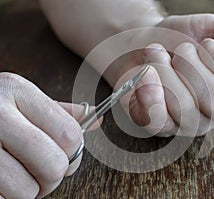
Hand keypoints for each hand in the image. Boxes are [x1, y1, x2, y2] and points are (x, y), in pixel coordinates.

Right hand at [0, 73, 101, 197]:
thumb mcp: (22, 98)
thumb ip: (59, 112)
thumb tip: (95, 118)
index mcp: (17, 91)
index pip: (69, 134)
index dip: (74, 152)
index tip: (66, 156)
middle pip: (52, 164)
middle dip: (54, 176)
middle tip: (44, 173)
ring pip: (26, 190)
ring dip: (29, 191)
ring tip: (19, 177)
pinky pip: (3, 198)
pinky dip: (8, 196)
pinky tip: (2, 180)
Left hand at [112, 14, 213, 136]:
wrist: (143, 44)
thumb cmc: (179, 39)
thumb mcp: (210, 30)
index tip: (204, 43)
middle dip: (189, 63)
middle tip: (179, 50)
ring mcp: (189, 123)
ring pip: (185, 109)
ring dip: (166, 71)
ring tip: (156, 54)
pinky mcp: (161, 126)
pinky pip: (159, 121)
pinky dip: (150, 93)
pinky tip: (147, 73)